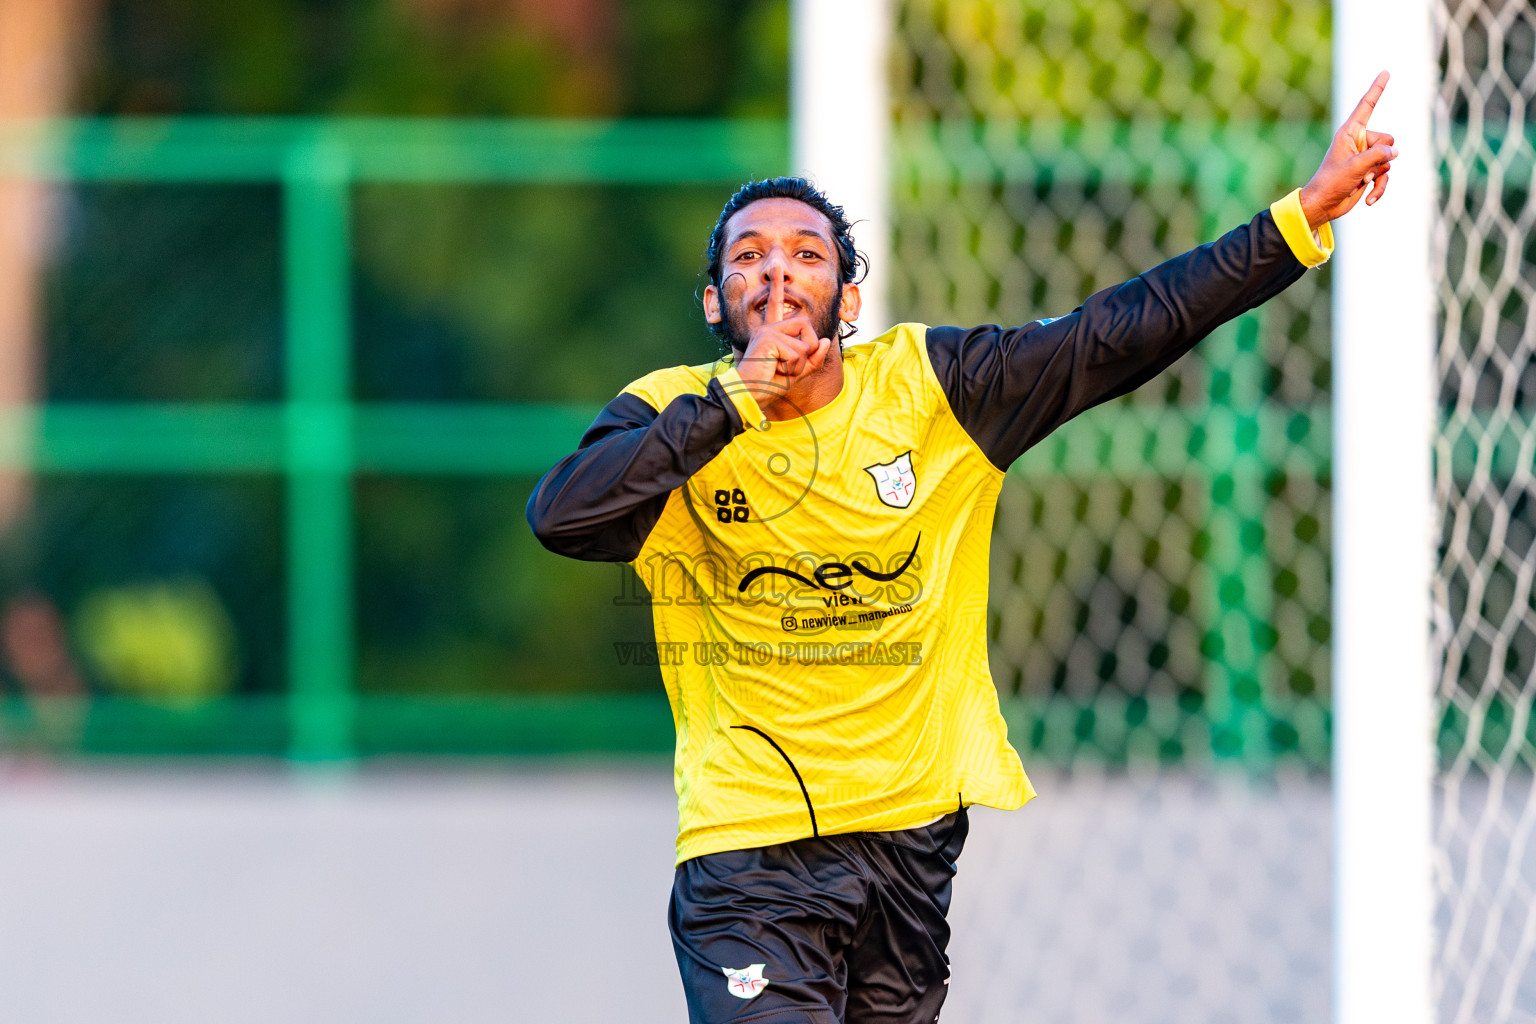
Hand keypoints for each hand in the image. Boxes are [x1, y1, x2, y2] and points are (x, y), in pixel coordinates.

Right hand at [735, 264, 832, 405]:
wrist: (749, 395)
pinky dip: (792, 368)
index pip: (777, 305)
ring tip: (779, 370)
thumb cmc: (768, 384)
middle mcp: (769, 328)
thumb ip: (813, 359)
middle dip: (808, 350)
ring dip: (798, 365)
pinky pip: (797, 354)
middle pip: (807, 326)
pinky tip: (775, 370)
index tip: (777, 267)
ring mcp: (768, 332)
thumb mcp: (796, 373)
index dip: (777, 285)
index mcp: (772, 333)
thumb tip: (825, 340)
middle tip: (789, 366)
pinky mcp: (768, 339)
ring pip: (804, 345)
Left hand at [1299, 70, 1397, 229]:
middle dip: (1379, 157)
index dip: (1376, 89)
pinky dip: (1380, 187)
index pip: (1367, 106)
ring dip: (1378, 174)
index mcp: (1350, 132)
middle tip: (1360, 170)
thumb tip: (1395, 153)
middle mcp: (1359, 142)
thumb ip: (1379, 154)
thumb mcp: (1356, 166)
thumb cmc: (1332, 182)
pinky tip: (1369, 199)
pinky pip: (1386, 174)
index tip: (1385, 71)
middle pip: (1388, 140)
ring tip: (1360, 182)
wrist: (1324, 205)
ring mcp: (1365, 157)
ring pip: (1389, 158)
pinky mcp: (1369, 171)